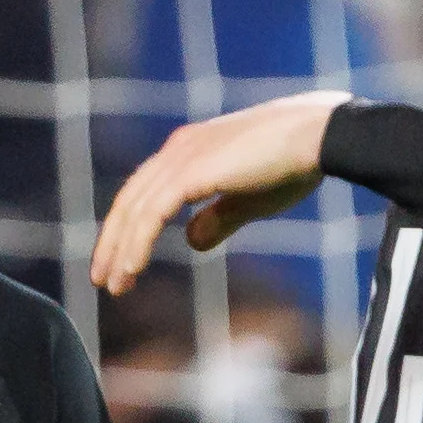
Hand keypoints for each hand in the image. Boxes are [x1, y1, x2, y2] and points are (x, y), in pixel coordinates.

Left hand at [90, 90, 348, 293]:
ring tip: (113, 285)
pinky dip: (137, 244)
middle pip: (130, 201)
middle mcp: (178, 149)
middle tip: (103, 279)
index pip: (145, 192)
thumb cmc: (293, 164)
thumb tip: (191, 243)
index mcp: (190, 150)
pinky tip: (131, 270)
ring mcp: (182, 158)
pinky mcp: (191, 173)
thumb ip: (219, 219)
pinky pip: (152, 214)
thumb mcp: (249, 199)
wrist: (318, 137)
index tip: (121, 261)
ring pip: (136, 211)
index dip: (129, 227)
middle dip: (113, 242)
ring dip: (120, 251)